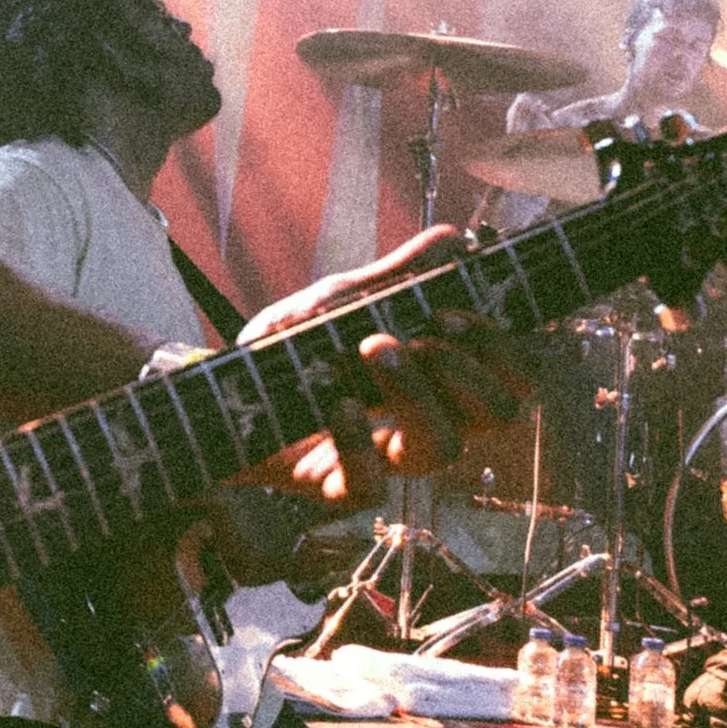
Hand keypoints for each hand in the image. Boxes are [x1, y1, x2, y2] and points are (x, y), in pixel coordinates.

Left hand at [237, 226, 532, 503]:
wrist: (217, 393)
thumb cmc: (287, 353)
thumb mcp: (337, 303)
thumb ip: (395, 278)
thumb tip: (452, 239)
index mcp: (437, 381)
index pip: (510, 376)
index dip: (500, 348)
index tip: (450, 312)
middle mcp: (424, 421)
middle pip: (498, 414)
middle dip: (470, 370)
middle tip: (419, 335)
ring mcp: (385, 461)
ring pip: (444, 449)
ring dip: (416, 393)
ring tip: (371, 349)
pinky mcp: (338, 489)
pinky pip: (371, 487)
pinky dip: (358, 443)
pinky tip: (338, 405)